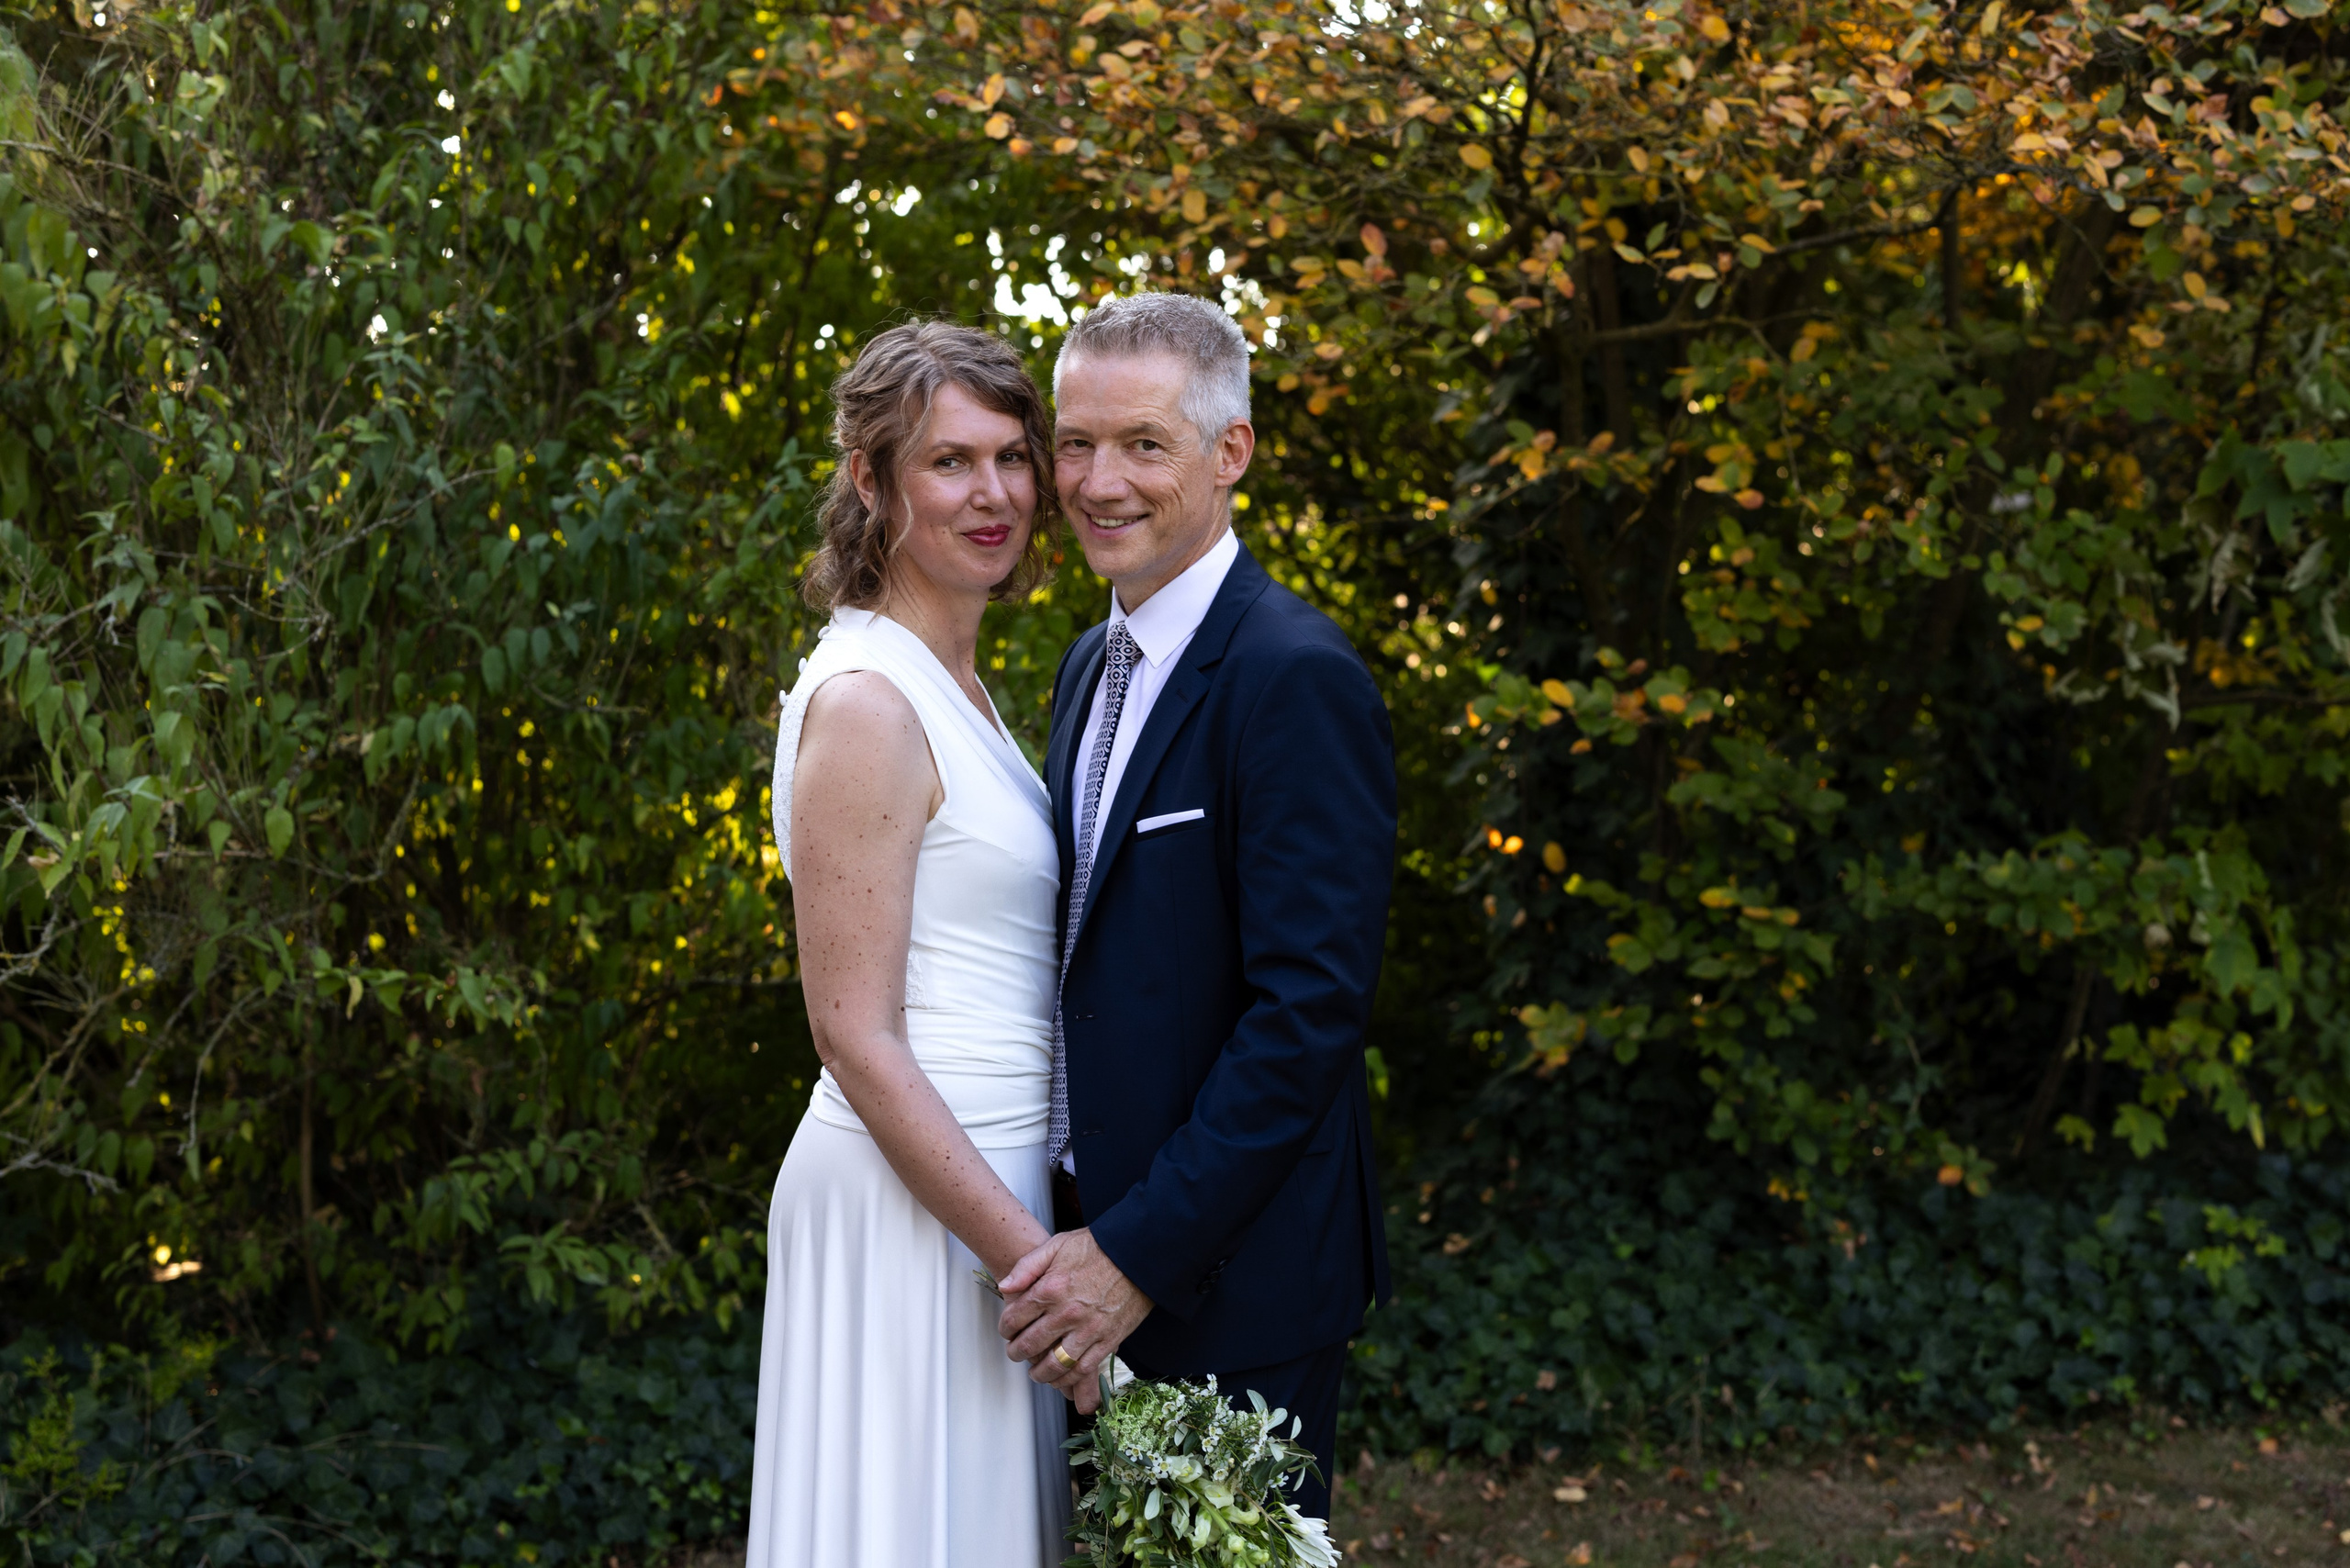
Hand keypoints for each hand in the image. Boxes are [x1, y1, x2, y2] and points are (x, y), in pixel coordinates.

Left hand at [996, 1227, 1152, 1413]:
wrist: (1139, 1254)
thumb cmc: (1098, 1248)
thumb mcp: (1057, 1245)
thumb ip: (1027, 1266)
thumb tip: (1005, 1286)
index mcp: (1050, 1288)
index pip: (1015, 1318)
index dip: (1005, 1328)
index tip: (1006, 1330)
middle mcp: (1067, 1313)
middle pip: (1029, 1345)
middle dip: (1016, 1352)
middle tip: (1015, 1352)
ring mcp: (1088, 1330)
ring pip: (1054, 1364)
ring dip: (1039, 1373)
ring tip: (1035, 1372)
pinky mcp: (1108, 1340)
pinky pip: (1083, 1369)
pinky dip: (1068, 1379)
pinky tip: (1060, 1377)